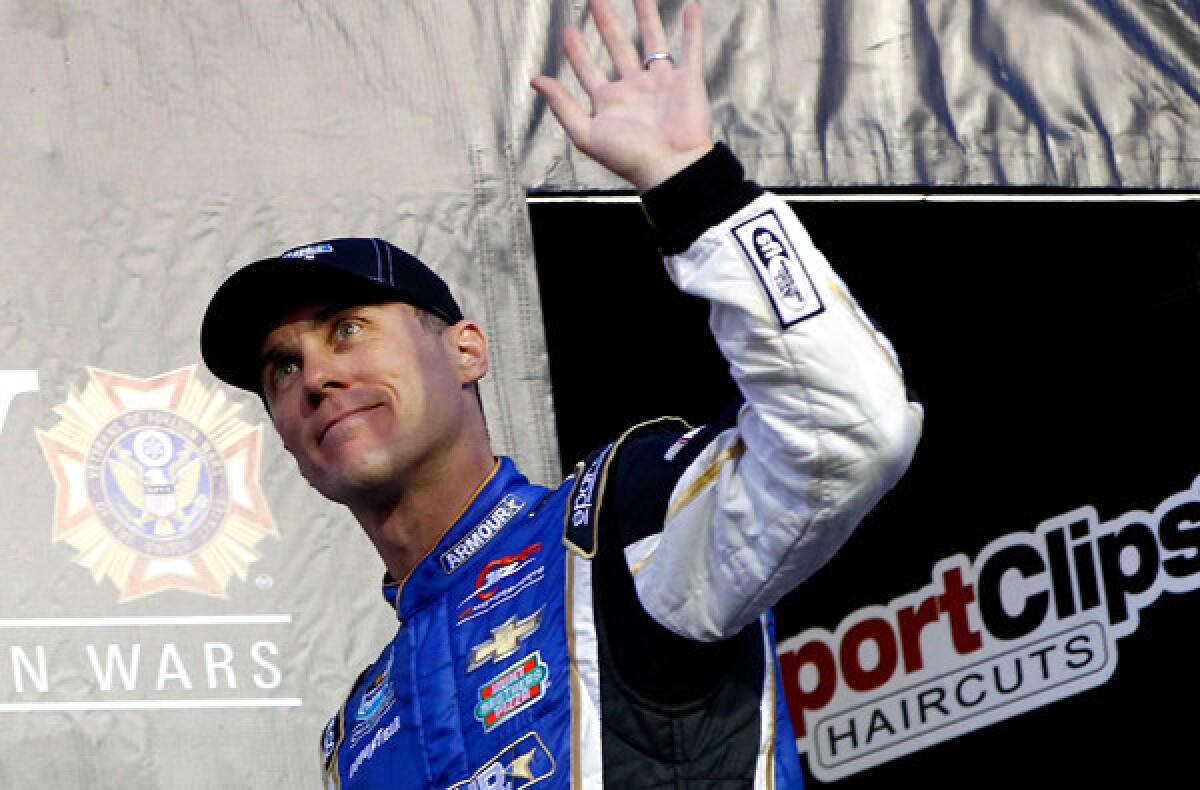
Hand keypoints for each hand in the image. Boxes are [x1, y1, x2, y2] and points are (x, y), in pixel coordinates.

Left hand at [532, 0, 712, 191]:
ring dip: (646, 16)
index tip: (568, 30)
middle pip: (618, 47)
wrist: (672, 168)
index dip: (576, 49)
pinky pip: (691, 50)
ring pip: (652, 41)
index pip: (588, 69)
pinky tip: (692, 8)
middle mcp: (635, 89)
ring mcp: (661, 84)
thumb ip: (562, 106)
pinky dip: (693, 30)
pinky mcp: (687, 82)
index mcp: (610, 102)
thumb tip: (537, 81)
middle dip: (606, 23)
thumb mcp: (586, 134)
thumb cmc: (631, 159)